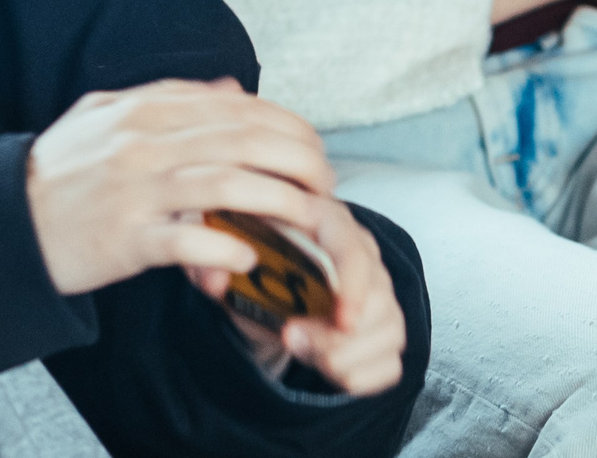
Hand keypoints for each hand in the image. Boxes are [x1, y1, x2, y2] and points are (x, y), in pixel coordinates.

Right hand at [27, 79, 333, 297]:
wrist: (6, 222)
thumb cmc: (62, 173)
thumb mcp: (107, 116)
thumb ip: (170, 99)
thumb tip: (231, 89)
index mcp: (144, 110)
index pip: (236, 107)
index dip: (287, 126)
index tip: (315, 148)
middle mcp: (143, 143)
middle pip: (243, 141)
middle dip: (300, 160)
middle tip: (327, 184)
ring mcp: (134, 190)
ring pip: (227, 186)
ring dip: (281, 203)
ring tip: (312, 219)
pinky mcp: (125, 238)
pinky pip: (187, 241)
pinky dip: (225, 247)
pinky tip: (251, 255)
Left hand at [187, 196, 407, 396]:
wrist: (262, 294)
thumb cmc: (246, 267)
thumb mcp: (220, 260)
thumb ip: (207, 264)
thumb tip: (213, 277)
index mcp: (324, 220)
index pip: (353, 248)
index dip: (353, 285)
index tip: (341, 321)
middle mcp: (362, 251)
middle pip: (377, 299)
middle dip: (334, 335)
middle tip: (291, 338)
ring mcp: (380, 292)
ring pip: (389, 334)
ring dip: (340, 358)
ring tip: (300, 346)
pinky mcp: (385, 329)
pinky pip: (389, 365)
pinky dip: (356, 377)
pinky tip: (323, 364)